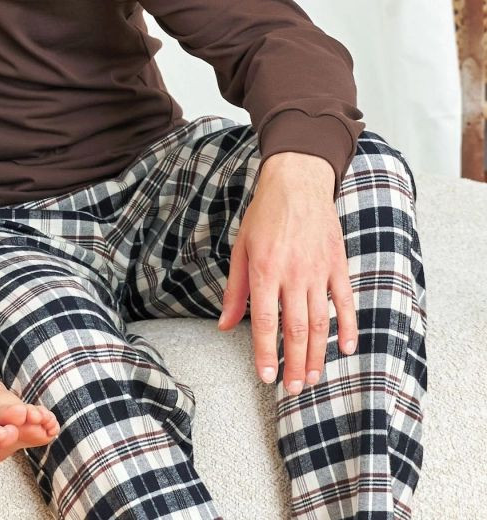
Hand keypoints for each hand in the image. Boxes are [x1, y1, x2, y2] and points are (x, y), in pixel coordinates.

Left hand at [218, 152, 356, 394]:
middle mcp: (293, 275)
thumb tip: (224, 325)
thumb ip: (236, 290)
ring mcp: (319, 271)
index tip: (266, 376)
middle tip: (292, 389)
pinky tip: (346, 349)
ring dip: (317, 354)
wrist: (297, 183)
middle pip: (296, 330)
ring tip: (312, 378)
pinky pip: (346, 303)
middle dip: (294, 364)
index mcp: (265, 270)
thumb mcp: (241, 248)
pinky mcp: (338, 265)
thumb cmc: (265, 215)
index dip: (265, 352)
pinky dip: (348, 327)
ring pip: (320, 322)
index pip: (264, 322)